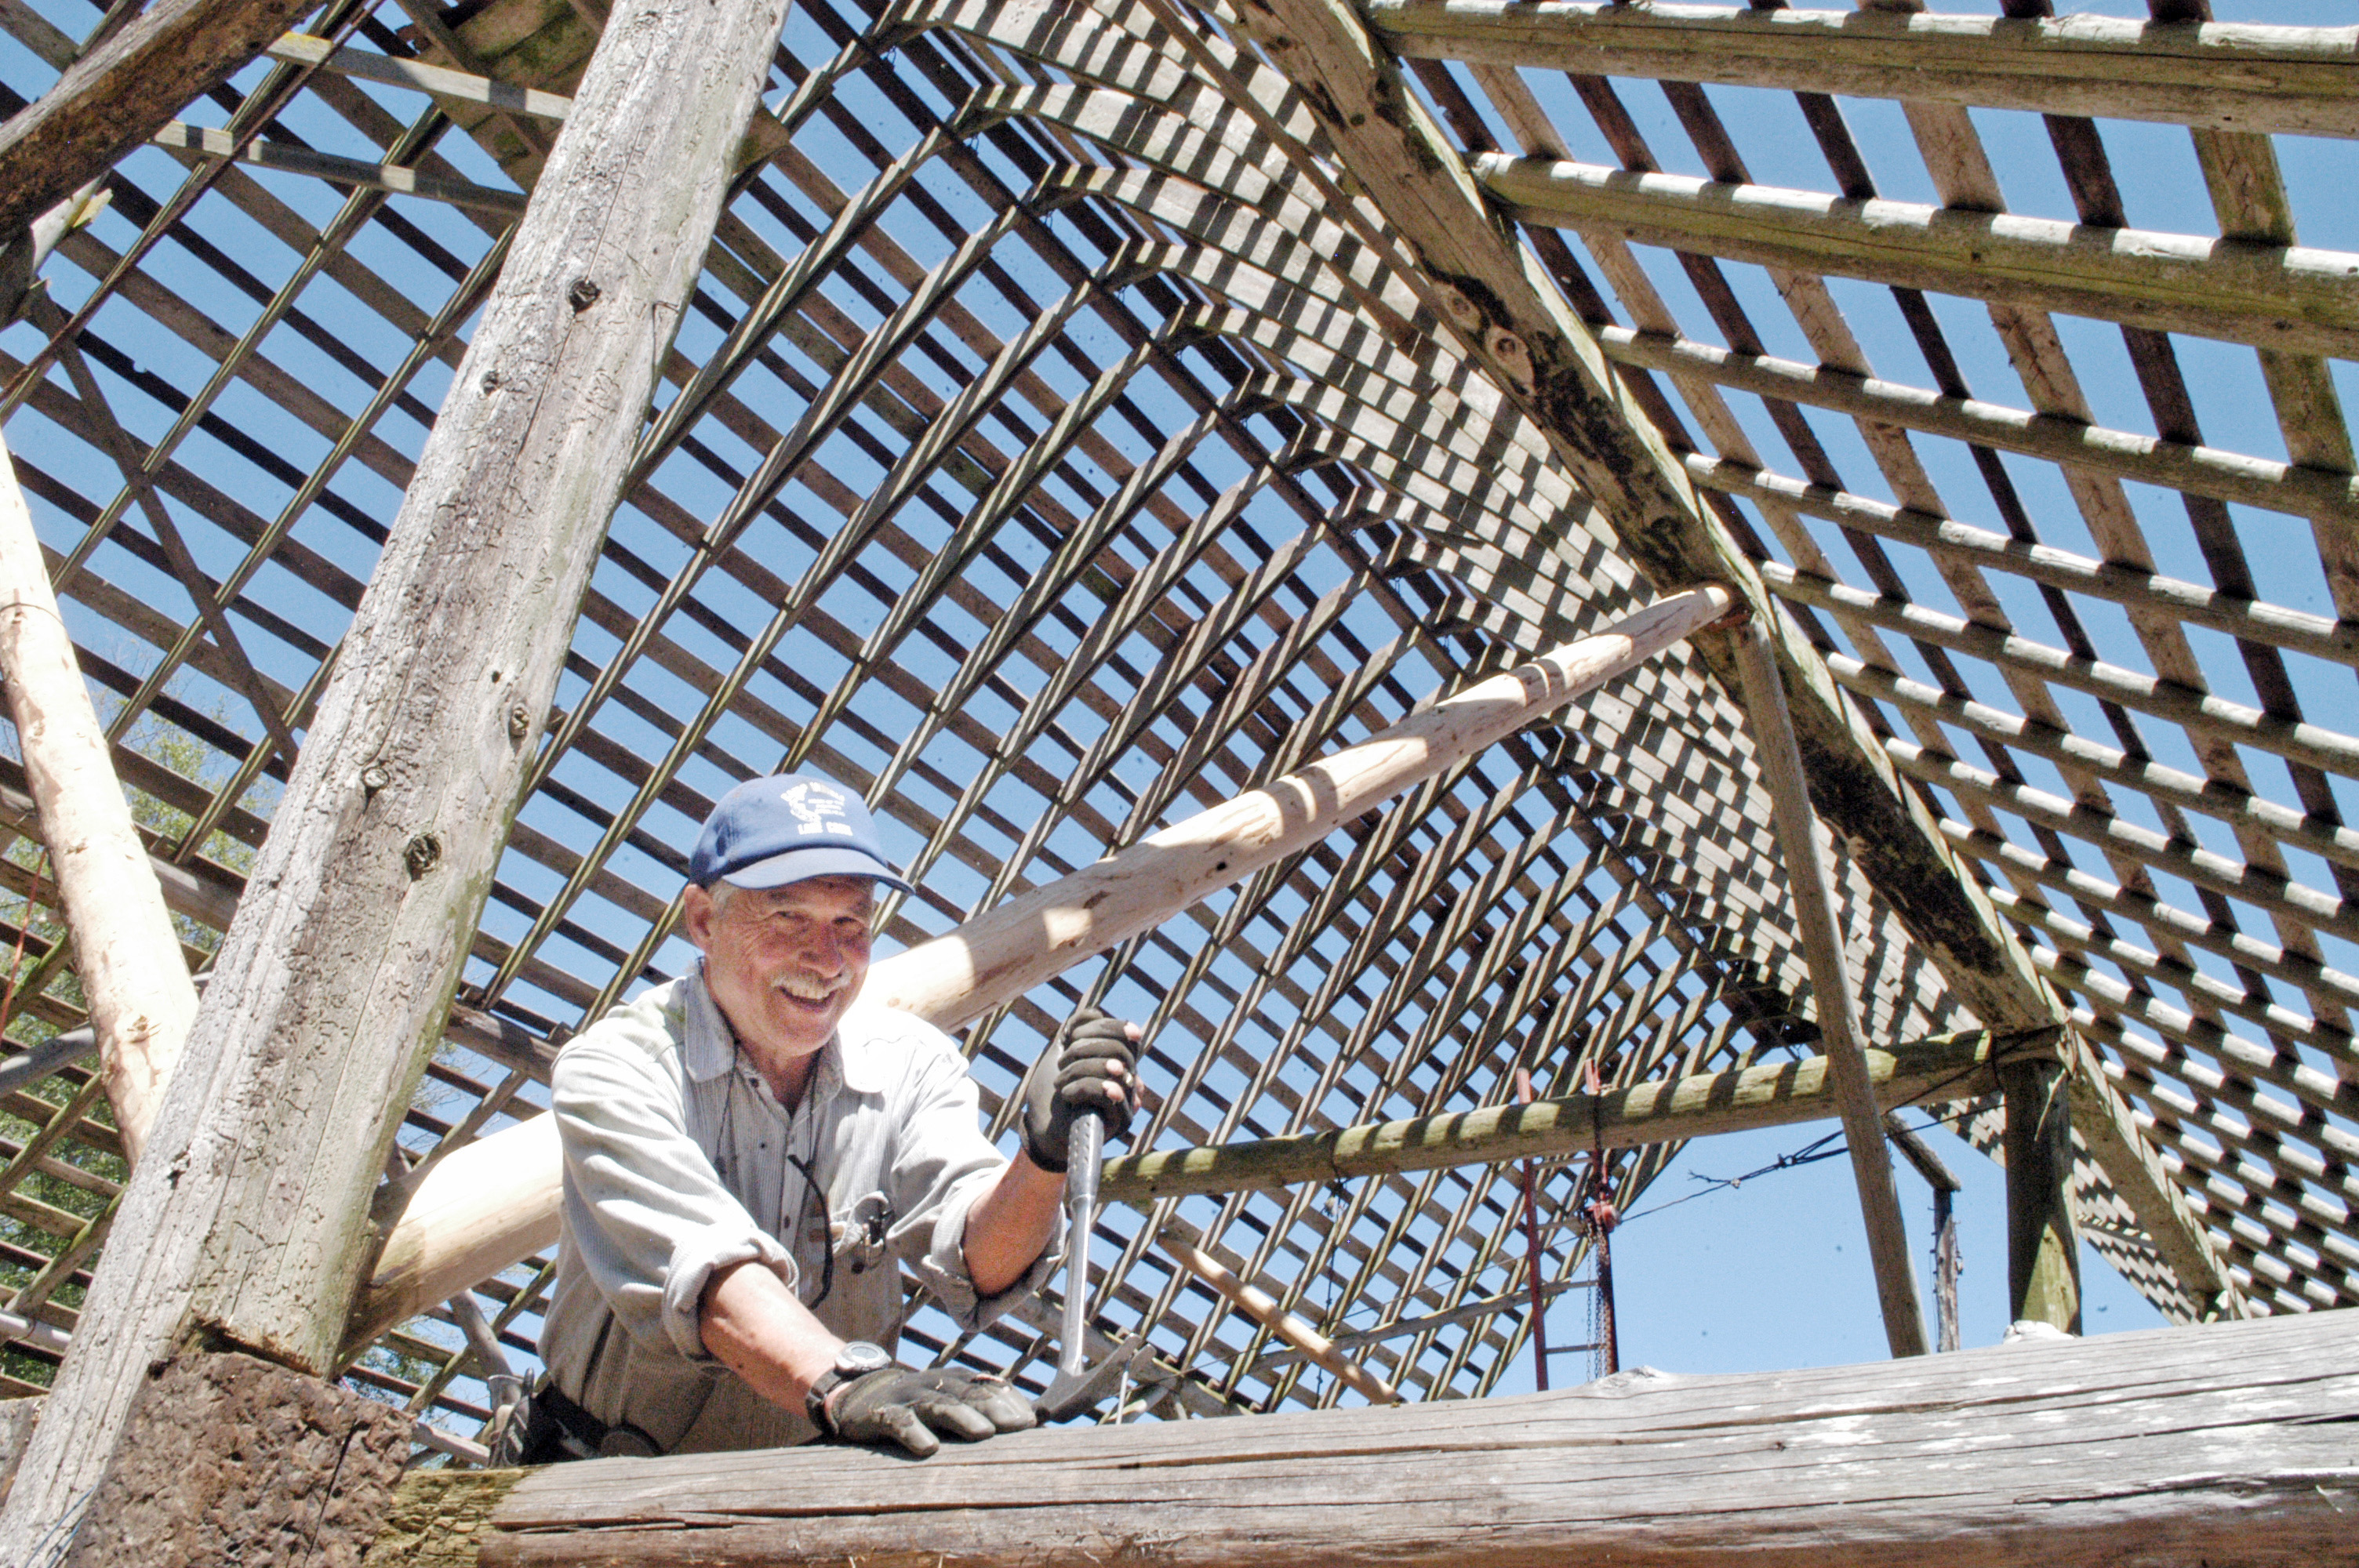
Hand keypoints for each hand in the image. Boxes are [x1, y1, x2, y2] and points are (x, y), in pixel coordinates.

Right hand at [823, 1363, 1035, 1456]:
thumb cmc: (915, 1406)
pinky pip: (899, 1422)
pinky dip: (914, 1433)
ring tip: (984, 1433)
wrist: (857, 1394)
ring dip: (963, 1418)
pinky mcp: (882, 1414)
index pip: (986, 1386)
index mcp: (953, 1381)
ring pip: (939, 1406)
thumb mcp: (946, 1403)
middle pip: (968, 1394)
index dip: (1010, 1401)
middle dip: (995, 1408)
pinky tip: (928, 1450)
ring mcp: (908, 1398)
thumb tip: (1028, 1423)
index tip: (1032, 1421)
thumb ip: (979, 1409)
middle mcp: (934, 1385)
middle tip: (1019, 1426)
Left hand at [1021, 1006, 1137, 1171]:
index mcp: (1120, 1059)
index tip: (1069, 1035)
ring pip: (1114, 1069)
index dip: (1098, 1027)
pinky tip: (1066, 1094)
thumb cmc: (1052, 1087)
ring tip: (1059, 1083)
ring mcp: (1128, 1100)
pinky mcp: (1119, 1121)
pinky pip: (1108, 1092)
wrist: (1040, 1126)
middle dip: (1082, 1049)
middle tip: (1061, 1061)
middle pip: (1120, 1049)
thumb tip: (1095, 1014)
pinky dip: (1082, 1088)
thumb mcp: (1060, 1049)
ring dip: (1077, 1070)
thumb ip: (1076, 1027)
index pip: (1126, 1033)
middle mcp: (1131, 1078)